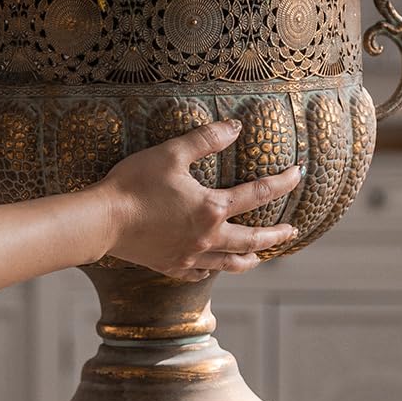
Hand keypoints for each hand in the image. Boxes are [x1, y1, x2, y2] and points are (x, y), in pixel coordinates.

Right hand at [99, 119, 301, 280]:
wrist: (102, 220)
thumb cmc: (135, 183)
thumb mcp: (172, 153)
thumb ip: (207, 139)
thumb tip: (236, 126)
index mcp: (212, 208)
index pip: (259, 194)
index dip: (282, 182)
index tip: (299, 173)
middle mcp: (208, 238)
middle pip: (253, 239)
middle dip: (276, 234)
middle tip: (292, 230)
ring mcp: (190, 257)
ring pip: (230, 264)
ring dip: (250, 259)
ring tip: (260, 257)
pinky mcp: (171, 267)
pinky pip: (200, 274)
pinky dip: (213, 270)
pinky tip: (213, 267)